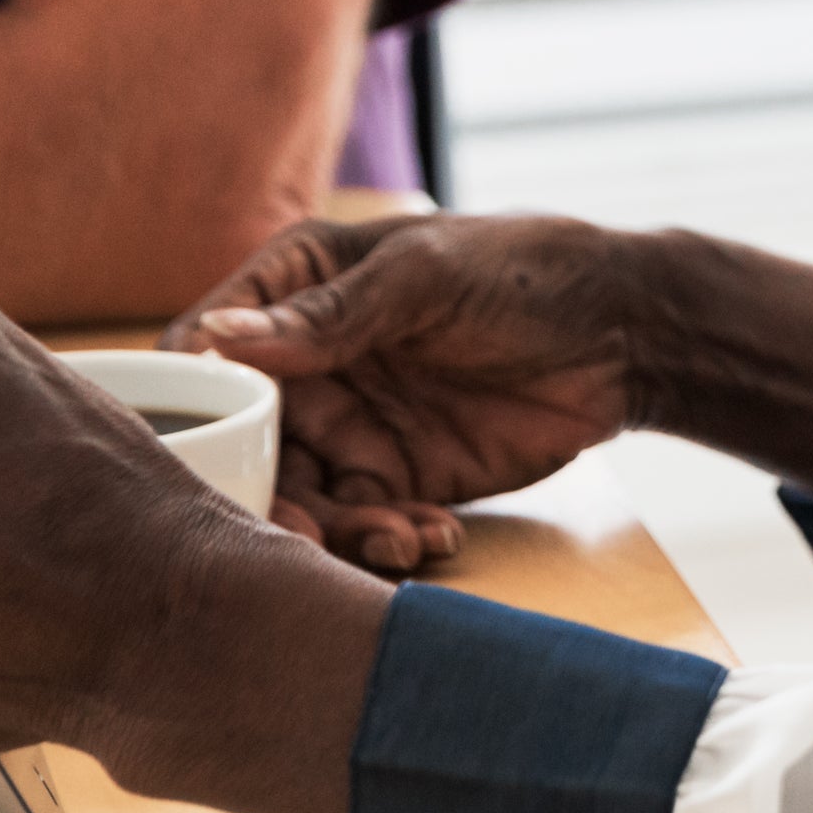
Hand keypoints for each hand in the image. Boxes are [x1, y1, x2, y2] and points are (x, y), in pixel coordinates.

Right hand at [170, 212, 642, 571]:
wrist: (626, 334)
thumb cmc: (523, 271)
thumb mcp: (426, 278)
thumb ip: (329, 315)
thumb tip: (218, 336)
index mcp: (295, 286)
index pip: (204, 345)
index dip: (187, 401)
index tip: (195, 454)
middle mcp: (307, 361)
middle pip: (242, 441)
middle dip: (262, 494)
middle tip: (298, 534)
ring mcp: (348, 424)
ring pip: (299, 497)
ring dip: (335, 531)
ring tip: (395, 541)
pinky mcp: (395, 477)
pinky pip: (364, 524)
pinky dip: (390, 541)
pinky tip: (434, 538)